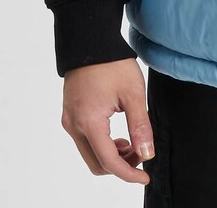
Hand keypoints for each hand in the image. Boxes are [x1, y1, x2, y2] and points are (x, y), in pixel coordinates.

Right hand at [60, 57, 153, 183]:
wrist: (91, 40)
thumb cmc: (112, 63)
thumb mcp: (132, 93)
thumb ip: (140, 126)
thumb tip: (147, 154)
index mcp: (88, 122)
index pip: (108, 161)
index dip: (129, 173)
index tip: (145, 175)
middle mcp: (73, 125)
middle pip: (97, 163)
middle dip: (121, 165)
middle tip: (142, 153)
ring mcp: (69, 120)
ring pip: (90, 153)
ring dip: (112, 155)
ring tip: (132, 142)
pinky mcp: (70, 114)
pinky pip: (84, 140)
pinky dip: (102, 144)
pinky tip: (118, 135)